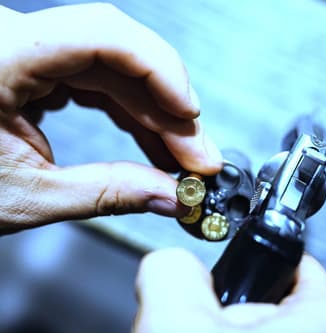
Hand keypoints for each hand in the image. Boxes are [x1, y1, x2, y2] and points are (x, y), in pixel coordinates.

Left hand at [0, 4, 221, 233]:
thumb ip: (107, 192)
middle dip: (166, 111)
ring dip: (153, 116)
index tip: (192, 117)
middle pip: (116, 57)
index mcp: (2, 55)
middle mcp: (13, 39)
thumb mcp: (28, 196)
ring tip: (181, 161)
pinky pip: (92, 82)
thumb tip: (169, 196)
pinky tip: (150, 145)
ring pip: (111, 71)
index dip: (160, 71)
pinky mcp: (30, 69)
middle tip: (198, 159)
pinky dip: (126, 115)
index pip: (102, 35)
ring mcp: (23, 51)